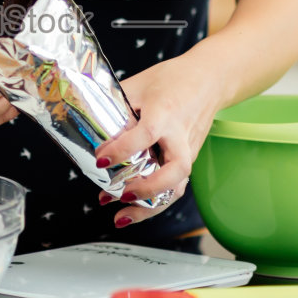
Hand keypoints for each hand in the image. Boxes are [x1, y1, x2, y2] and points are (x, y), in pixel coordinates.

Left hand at [93, 60, 220, 225]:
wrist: (208, 80)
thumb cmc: (173, 79)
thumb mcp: (139, 84)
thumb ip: (117, 104)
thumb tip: (89, 122)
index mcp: (165, 113)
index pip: (146, 134)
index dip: (122, 150)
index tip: (100, 160)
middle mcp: (180, 136)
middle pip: (175, 170)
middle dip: (148, 188)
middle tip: (121, 194)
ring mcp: (188, 150)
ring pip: (176, 187)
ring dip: (150, 207)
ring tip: (120, 217)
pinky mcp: (189, 159)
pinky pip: (174, 186)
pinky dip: (154, 202)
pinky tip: (133, 210)